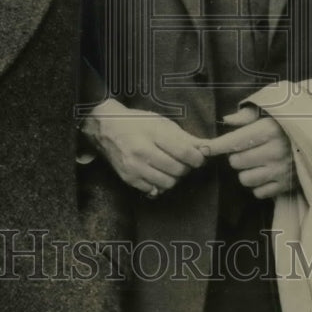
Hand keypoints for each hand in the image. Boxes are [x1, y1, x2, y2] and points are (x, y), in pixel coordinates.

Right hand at [82, 99, 206, 195]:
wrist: (105, 128)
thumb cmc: (136, 122)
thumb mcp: (160, 122)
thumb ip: (183, 136)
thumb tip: (206, 148)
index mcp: (152, 133)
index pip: (184, 152)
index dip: (197, 158)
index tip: (198, 157)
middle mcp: (142, 152)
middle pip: (178, 170)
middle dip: (185, 167)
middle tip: (182, 160)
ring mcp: (134, 167)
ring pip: (168, 183)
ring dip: (173, 176)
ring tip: (169, 166)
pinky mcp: (128, 178)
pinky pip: (154, 189)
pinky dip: (159, 183)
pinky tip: (156, 172)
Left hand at [201, 105, 295, 198]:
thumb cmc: (291, 122)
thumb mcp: (272, 111)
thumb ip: (247, 115)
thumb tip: (226, 120)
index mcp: (269, 130)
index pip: (234, 141)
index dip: (215, 146)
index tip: (203, 148)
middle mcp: (274, 152)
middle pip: (236, 162)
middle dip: (235, 155)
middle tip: (246, 149)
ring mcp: (281, 171)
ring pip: (244, 179)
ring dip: (245, 171)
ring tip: (255, 161)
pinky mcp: (286, 186)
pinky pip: (258, 192)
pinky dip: (258, 185)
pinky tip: (265, 172)